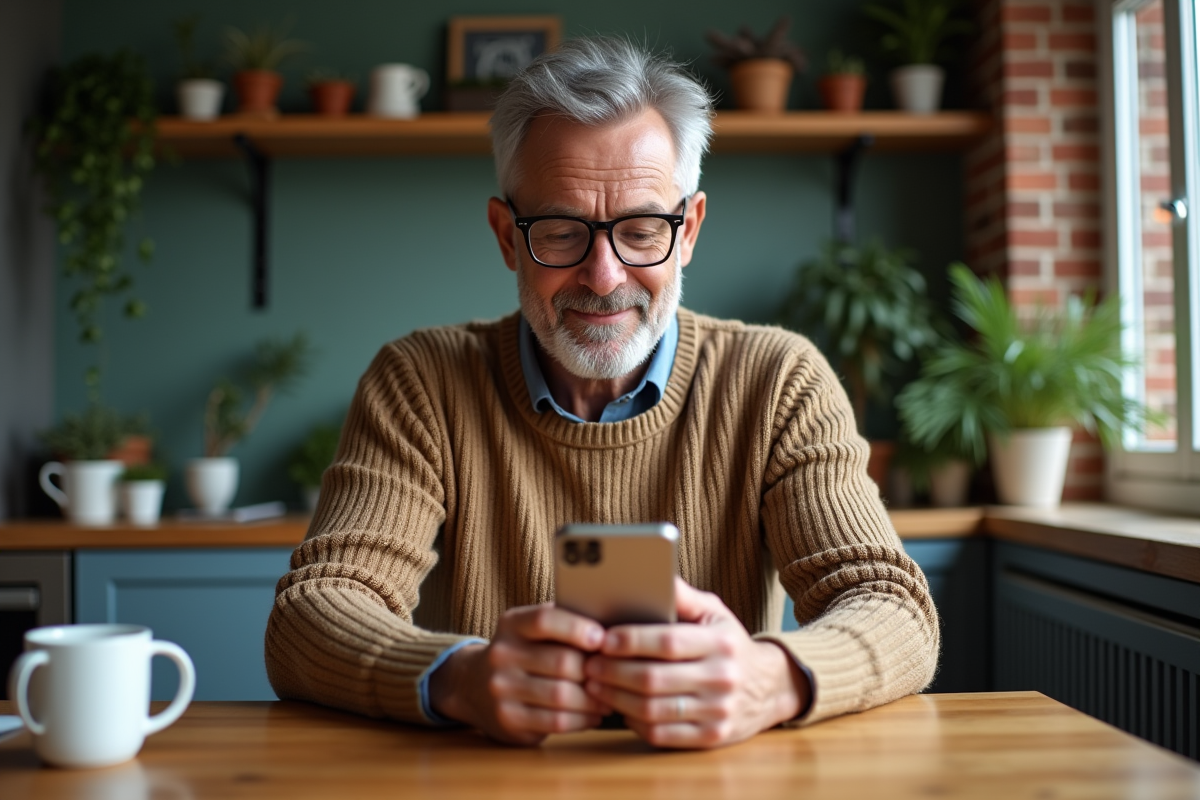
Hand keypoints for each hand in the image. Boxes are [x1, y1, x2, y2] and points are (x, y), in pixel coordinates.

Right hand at [428, 603, 610, 745]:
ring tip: (608, 698)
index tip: (602, 638)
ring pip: (562, 695)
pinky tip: (593, 715)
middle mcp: (501, 655)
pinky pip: (556, 722)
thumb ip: (562, 621)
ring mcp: (501, 689)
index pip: (545, 620)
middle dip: (594, 671)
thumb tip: (610, 624)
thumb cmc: (521, 652)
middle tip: (615, 676)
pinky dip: (582, 720)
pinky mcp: (508, 719)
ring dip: (593, 700)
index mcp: (511, 624)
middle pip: (562, 662)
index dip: (577, 628)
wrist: (472, 685)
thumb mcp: (530, 628)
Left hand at [583, 578, 808, 748]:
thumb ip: (682, 596)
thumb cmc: (728, 643)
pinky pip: (662, 734)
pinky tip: (620, 708)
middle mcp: (723, 678)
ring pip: (653, 709)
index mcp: (721, 643)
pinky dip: (634, 722)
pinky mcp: (711, 738)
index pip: (668, 642)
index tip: (603, 638)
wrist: (769, 687)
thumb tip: (652, 573)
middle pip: (654, 679)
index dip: (631, 641)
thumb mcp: (714, 612)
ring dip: (616, 698)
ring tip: (595, 685)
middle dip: (613, 672)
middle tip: (589, 664)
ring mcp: (718, 712)